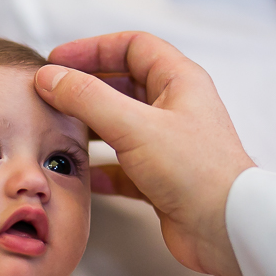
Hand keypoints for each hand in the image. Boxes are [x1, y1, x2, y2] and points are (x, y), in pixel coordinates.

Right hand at [34, 32, 253, 275]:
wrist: (226, 229)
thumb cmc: (194, 171)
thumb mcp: (134, 126)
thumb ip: (87, 98)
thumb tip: (49, 77)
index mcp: (179, 82)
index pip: (133, 47)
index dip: (93, 48)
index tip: (58, 59)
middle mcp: (175, 108)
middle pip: (123, 83)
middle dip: (86, 86)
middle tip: (51, 93)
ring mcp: (168, 144)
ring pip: (120, 124)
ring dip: (89, 125)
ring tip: (58, 129)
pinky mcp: (161, 179)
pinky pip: (123, 165)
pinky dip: (100, 167)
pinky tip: (80, 174)